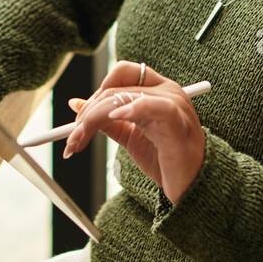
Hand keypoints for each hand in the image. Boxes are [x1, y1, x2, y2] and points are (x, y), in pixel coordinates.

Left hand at [64, 60, 204, 204]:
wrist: (191, 188)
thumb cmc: (164, 161)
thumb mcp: (130, 136)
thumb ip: (107, 120)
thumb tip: (76, 104)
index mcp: (158, 90)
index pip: (122, 73)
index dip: (97, 92)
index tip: (81, 120)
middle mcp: (167, 90)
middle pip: (116, 88)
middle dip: (87, 114)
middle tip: (71, 139)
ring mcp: (174, 104)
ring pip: (124, 96)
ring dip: (93, 118)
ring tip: (78, 141)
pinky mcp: (177, 123)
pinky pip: (152, 106)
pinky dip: (131, 108)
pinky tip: (114, 117)